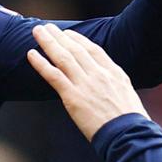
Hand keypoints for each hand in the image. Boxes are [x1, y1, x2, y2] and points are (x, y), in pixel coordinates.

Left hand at [26, 24, 145, 139]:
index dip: (78, 40)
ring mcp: (85, 84)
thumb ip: (114, 87)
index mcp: (114, 72)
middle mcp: (99, 74)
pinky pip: (53, 75)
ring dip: (48, 42)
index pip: (93, 50)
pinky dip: (41, 63)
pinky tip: (31, 54)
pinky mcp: (73, 97)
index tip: (68, 34)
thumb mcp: (127, 96)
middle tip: (46, 27)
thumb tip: (107, 88)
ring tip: (36, 32)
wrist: (129, 134)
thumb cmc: (131, 123)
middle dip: (59, 36)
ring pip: (63, 57)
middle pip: (75, 49)